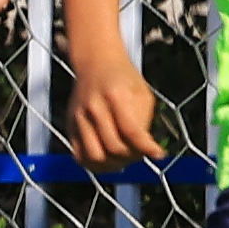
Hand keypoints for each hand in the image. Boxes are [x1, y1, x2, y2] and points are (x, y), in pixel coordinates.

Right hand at [63, 41, 163, 166]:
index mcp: (115, 95)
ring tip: (123, 160)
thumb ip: (144, 122)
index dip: (147, 148)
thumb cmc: (123, 77)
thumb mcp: (142, 93)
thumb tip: (145, 150)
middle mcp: (94, 106)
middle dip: (131, 157)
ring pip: (94, 156)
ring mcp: (79, 117)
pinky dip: (94, 165)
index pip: (131, 131)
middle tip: (140, 155)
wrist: (96, 62)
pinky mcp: (70, 125)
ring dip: (112, 165)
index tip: (159, 155)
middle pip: (113, 147)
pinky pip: (79, 155)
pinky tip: (107, 160)